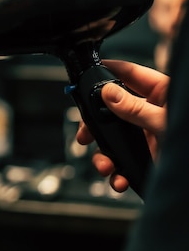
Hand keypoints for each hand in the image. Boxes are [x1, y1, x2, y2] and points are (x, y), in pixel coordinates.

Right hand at [76, 60, 167, 191]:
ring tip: (105, 166)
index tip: (86, 75)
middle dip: (95, 125)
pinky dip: (117, 173)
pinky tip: (119, 178)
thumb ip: (135, 107)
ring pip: (113, 140)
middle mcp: (151, 111)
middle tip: (86, 135)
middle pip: (111, 109)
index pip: (128, 74)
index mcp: (161, 93)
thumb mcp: (164, 121)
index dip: (106, 71)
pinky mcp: (146, 156)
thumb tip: (108, 92)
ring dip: (104, 155)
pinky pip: (122, 162)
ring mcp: (147, 135)